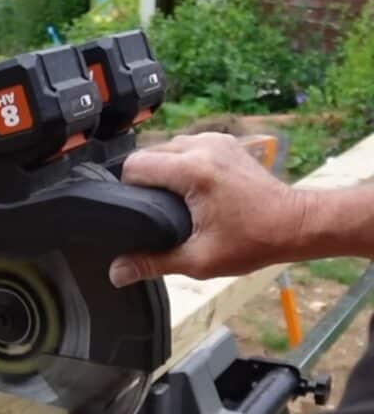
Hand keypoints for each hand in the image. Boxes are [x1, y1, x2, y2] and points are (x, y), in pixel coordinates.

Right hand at [109, 133, 310, 286]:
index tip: (135, 210)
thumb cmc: (254, 241)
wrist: (297, 223)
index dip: (127, 189)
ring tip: (171, 199)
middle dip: (143, 179)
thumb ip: (152, 263)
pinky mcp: (225, 141)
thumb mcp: (199, 260)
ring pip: (167, 146)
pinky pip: (187, 145)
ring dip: (161, 169)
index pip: (135, 165)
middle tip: (154, 210)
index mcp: (193, 170)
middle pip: (148, 152)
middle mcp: (202, 146)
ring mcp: (215, 140)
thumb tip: (116, 273)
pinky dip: (180, 161)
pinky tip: (187, 186)